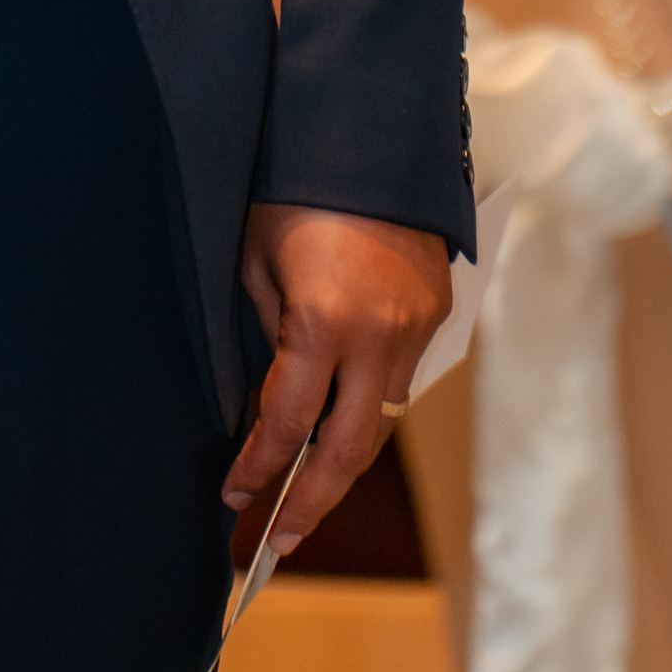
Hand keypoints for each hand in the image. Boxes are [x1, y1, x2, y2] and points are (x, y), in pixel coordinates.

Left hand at [223, 203, 448, 550]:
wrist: (367, 130)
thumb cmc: (293, 187)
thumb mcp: (255, 258)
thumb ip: (267, 335)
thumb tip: (267, 401)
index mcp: (323, 321)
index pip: (286, 422)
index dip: (257, 467)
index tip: (234, 496)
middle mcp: (378, 336)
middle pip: (349, 451)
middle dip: (313, 502)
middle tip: (280, 541)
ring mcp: (416, 328)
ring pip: (381, 418)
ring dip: (343, 453)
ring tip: (306, 486)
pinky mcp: (436, 314)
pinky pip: (400, 376)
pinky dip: (369, 400)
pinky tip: (342, 413)